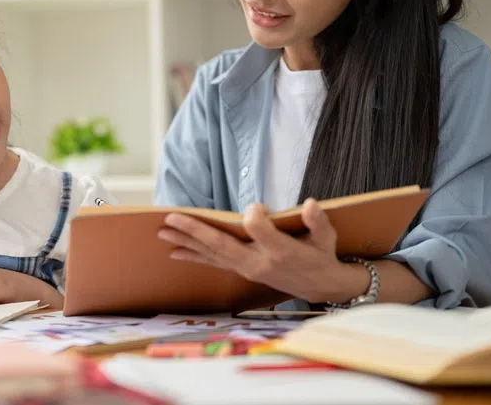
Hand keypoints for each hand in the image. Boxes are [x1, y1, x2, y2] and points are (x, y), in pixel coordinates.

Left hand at [157, 199, 359, 302]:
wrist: (322, 286)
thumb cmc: (322, 255)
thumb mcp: (327, 237)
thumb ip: (318, 221)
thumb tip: (311, 203)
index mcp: (281, 251)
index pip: (258, 230)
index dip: (255, 216)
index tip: (258, 207)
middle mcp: (259, 262)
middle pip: (222, 245)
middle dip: (195, 232)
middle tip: (171, 219)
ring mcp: (248, 269)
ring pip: (213, 255)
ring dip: (186, 243)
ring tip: (162, 233)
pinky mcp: (243, 270)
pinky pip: (214, 263)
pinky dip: (194, 256)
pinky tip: (175, 252)